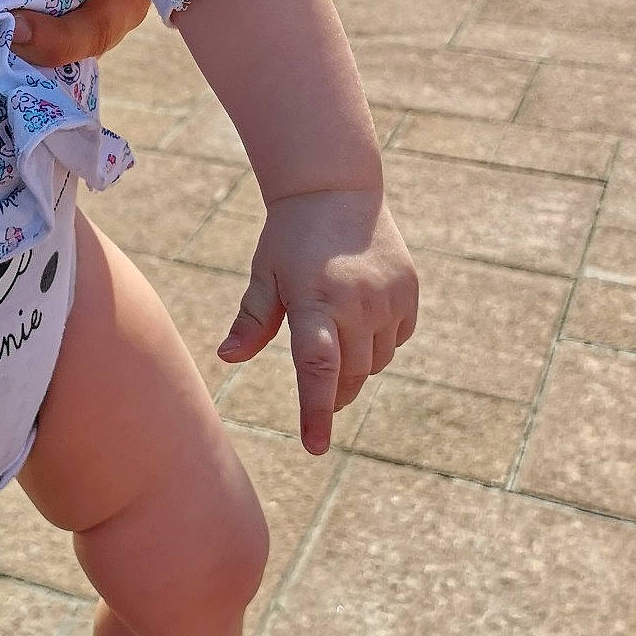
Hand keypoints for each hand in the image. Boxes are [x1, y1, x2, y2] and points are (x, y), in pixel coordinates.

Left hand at [217, 188, 417, 455]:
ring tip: (336, 332)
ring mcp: (388, 297)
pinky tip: (361, 316)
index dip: (316, 412)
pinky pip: (397, 339)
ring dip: (357, 365)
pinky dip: (380, 342)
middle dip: (335, 391)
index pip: (317, 370)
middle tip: (318, 385)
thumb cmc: (289, 236)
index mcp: (315, 301)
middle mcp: (357, 303)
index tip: (314, 447)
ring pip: (376, 362)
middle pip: (350, 376)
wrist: (335, 188)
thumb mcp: (265, 274)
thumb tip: (227, 358)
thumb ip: (251, 320)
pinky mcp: (409, 291)